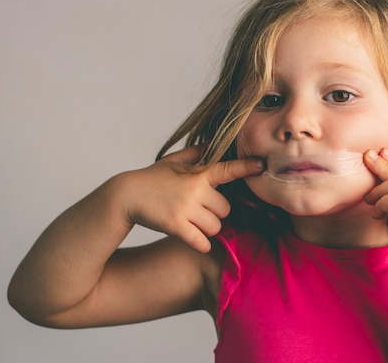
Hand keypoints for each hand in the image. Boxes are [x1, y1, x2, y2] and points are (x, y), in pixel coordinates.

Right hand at [117, 146, 264, 252]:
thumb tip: (213, 143)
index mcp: (197, 173)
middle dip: (214, 213)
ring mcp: (186, 208)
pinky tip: (192, 239)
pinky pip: (202, 242)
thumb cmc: (152, 179)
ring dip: (207, 229)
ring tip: (191, 222)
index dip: (246, 167)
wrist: (125, 196)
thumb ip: (196, 154)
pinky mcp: (176, 226)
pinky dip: (200, 243)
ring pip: (215, 227)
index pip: (227, 169)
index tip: (262, 165)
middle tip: (197, 210)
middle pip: (225, 210)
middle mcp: (195, 190)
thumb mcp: (173, 161)